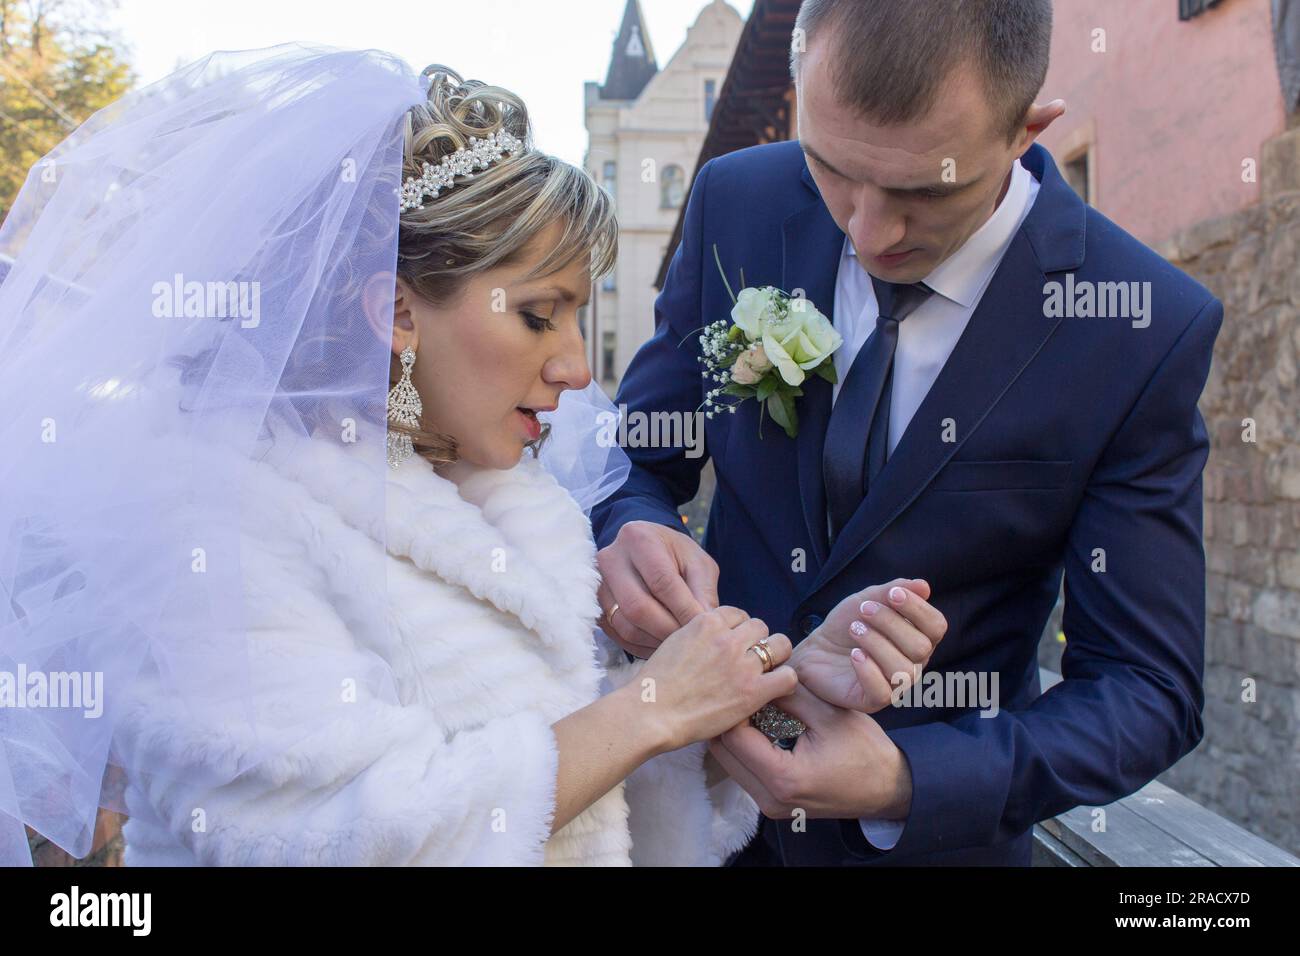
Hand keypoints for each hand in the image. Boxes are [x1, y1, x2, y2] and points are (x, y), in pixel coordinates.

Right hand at [597, 520, 720, 657]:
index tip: (704, 627)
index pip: (662, 582)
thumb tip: (705, 624)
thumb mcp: (698, 563)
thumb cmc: (676, 556)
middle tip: (691, 641)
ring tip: (679, 644)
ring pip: (625, 625)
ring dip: (655, 642)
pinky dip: (641, 647)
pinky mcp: (595, 605)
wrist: (646, 550)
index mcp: (639, 539)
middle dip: (668, 630)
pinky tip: (661, 646)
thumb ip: (704, 591)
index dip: (684, 609)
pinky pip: (617, 635)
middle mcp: (611, 559)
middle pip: (638, 607)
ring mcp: (597, 584)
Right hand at [633, 606, 797, 752]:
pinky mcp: (752, 691)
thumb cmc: (655, 684)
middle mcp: (727, 638)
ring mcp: (742, 664)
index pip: (738, 614)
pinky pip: (788, 676)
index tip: (734, 645)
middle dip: (756, 641)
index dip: (738, 630)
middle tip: (748, 661)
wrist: (650, 712)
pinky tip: (772, 690)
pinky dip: (784, 681)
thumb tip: (714, 639)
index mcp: (706, 622)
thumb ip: (698, 635)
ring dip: (774, 657)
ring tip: (765, 672)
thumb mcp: (674, 642)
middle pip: (760, 627)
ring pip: (780, 645)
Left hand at [709, 683, 911, 820]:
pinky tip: (762, 725)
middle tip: (743, 691)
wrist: (888, 788)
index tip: (745, 683)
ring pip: (729, 763)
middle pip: (723, 753)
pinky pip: (743, 771)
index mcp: (784, 778)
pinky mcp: (773, 803)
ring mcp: (770, 805)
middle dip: (729, 719)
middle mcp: (770, 798)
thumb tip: (760, 674)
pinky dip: (746, 747)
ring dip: (735, 733)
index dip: (736, 706)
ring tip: (753, 706)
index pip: (734, 737)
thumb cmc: (866, 751)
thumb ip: (791, 695)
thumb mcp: (830, 715)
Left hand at [792, 578, 946, 711]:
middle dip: (891, 623)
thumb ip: (894, 591)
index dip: (918, 609)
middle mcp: (913, 664)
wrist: (815, 649)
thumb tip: (923, 586)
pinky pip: (883, 692)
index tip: (892, 594)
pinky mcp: (873, 700)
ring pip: (902, 670)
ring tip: (854, 629)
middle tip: (864, 610)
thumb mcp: (867, 599)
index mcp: (918, 638)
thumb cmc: (847, 624)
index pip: (937, 626)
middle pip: (921, 647)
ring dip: (876, 643)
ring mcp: (895, 684)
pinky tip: (854, 654)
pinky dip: (868, 669)